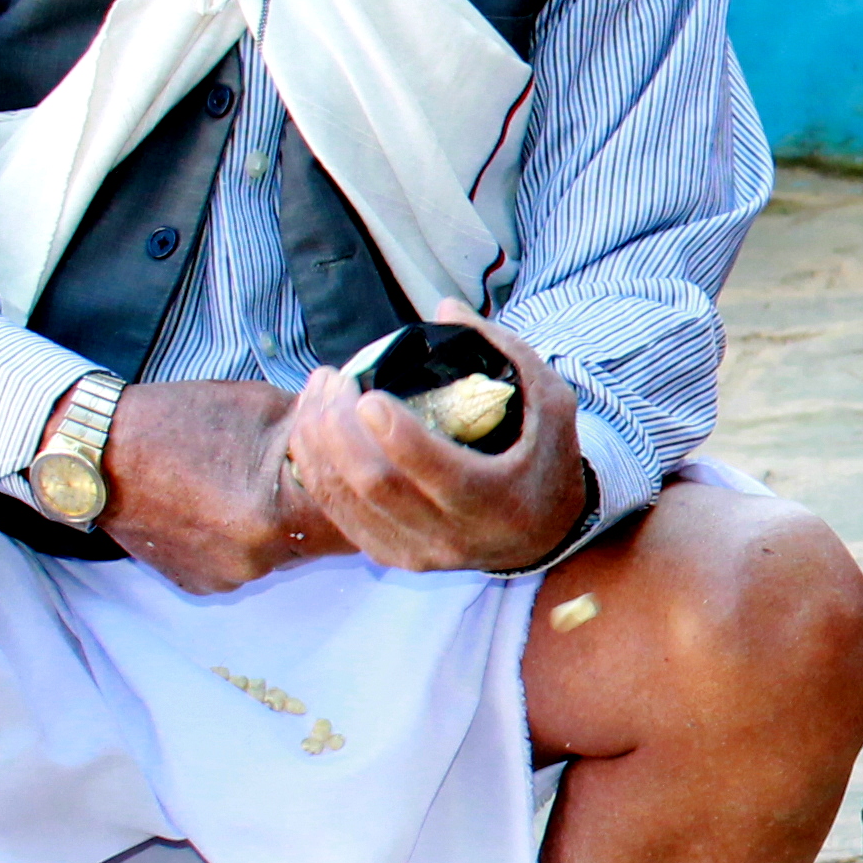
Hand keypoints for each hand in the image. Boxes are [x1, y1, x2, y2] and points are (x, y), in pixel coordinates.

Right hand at [100, 380, 347, 594]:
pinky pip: (245, 560)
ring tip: (255, 482)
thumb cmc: (175, 421)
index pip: (355, 520)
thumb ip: (320, 427)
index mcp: (275, 517)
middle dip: (324, 506)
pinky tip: (225, 501)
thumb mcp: (261, 407)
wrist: (90, 453)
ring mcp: (224, 577)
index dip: (365, 493)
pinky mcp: (198, 583)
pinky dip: (248, 535)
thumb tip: (362, 421)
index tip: (364, 471)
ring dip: (284, 521)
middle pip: (322, 540)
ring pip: (284, 552)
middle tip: (310, 472)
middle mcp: (253, 561)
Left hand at [276, 303, 590, 574]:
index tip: (369, 395)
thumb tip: (444, 306)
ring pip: (346, 500)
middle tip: (334, 380)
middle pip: (378, 485)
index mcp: (499, 500)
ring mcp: (419, 552)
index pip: (441, 473)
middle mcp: (456, 536)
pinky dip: (316, 469)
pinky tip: (312, 430)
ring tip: (317, 394)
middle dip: (340, 429)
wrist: (540, 532)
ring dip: (318, 443)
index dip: (399, 436)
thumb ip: (506, 351)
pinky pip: (337, 515)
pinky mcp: (390, 556)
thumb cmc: (543, 457)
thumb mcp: (549, 402)